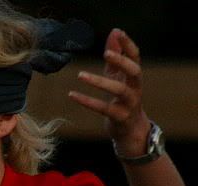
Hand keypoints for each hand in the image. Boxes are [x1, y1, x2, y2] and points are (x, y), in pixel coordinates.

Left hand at [68, 28, 150, 156]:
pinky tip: (72, 94)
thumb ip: (116, 57)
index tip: (118, 32)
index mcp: (134, 77)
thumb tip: (114, 32)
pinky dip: (87, 101)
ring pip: (119, 90)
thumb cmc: (122, 99)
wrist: (130, 130)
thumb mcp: (119, 77)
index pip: (136, 57)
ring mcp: (129, 104)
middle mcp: (136, 88)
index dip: (128, 45)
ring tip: (80, 75)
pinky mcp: (119, 117)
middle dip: (121, 61)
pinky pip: (103, 108)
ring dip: (100, 81)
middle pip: (134, 71)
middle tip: (106, 53)